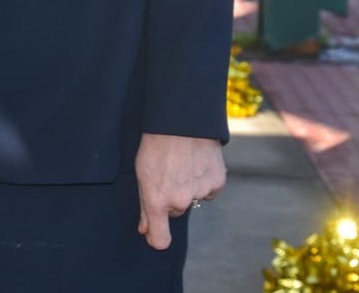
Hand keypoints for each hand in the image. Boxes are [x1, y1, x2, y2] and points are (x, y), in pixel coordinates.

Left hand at [134, 133, 225, 249]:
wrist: (181, 119)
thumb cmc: (156, 142)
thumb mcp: (142, 171)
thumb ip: (144, 204)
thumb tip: (144, 230)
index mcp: (157, 199)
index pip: (160, 239)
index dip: (157, 238)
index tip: (155, 235)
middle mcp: (180, 201)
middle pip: (175, 209)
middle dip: (172, 195)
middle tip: (167, 170)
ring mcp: (199, 192)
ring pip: (192, 198)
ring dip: (189, 185)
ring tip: (182, 161)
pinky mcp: (217, 183)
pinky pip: (209, 190)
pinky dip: (205, 179)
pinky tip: (197, 161)